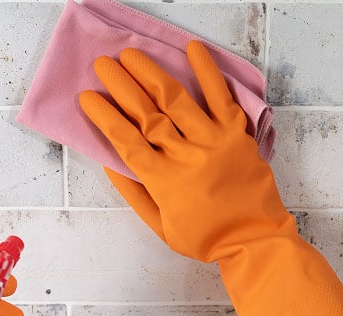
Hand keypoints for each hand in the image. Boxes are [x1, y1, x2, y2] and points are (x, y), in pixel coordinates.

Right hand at [79, 41, 342, 315]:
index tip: (87, 97)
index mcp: (163, 181)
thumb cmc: (205, 238)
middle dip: (121, 86)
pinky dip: (207, 71)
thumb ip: (135, 194)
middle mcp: (186, 156)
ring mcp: (213, 141)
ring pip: (176, 99)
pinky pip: (221, 97)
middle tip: (103, 64)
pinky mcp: (236, 134)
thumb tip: (109, 163)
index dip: (104, 116)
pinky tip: (193, 48)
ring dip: (151, 73)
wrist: (255, 239)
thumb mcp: (161, 227)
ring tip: (131, 54)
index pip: (125, 140)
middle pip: (146, 113)